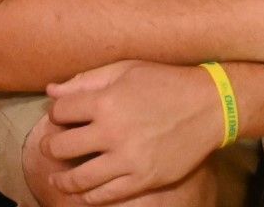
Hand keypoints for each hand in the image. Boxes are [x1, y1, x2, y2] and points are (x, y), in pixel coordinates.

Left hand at [39, 61, 221, 203]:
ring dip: (61, 178)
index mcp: (107, 100)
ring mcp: (127, 159)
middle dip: (51, 146)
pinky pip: (103, 195)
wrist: (212, 106)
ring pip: (77, 178)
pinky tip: (82, 192)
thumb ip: (88, 79)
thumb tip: (51, 91)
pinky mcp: (142, 178)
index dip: (56, 113)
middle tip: (53, 147)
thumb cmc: (167, 82)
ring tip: (57, 177)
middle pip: (61, 147)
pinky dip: (86, 196)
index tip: (62, 117)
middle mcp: (112, 131)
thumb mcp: (129, 70)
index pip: (60, 112)